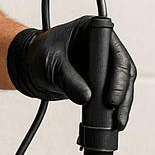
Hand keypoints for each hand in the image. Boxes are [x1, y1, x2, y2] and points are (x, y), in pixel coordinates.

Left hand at [6, 17, 135, 129]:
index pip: (115, 53)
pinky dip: (112, 110)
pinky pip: (113, 95)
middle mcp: (103, 46)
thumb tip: (85, 97)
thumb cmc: (38, 54)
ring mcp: (104, 64)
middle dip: (123, 96)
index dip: (118, 76)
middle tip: (117, 116)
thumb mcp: (49, 62)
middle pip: (124, 71)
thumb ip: (66, 78)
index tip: (111, 98)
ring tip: (117, 124)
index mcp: (93, 31)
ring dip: (122, 106)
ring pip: (123, 86)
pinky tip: (110, 122)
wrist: (29, 67)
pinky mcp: (101, 81)